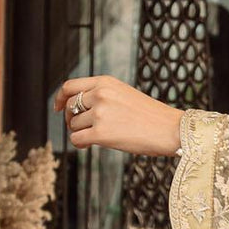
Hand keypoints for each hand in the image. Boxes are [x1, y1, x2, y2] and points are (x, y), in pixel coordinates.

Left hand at [53, 75, 182, 156]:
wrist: (170, 129)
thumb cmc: (151, 116)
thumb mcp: (125, 94)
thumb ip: (102, 95)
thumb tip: (78, 108)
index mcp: (105, 82)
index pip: (71, 86)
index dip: (60, 98)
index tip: (58, 108)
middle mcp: (100, 95)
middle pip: (70, 107)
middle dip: (70, 119)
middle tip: (79, 128)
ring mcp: (100, 114)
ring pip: (73, 125)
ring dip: (80, 132)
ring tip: (94, 137)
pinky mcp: (101, 133)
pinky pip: (77, 139)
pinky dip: (80, 144)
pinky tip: (88, 146)